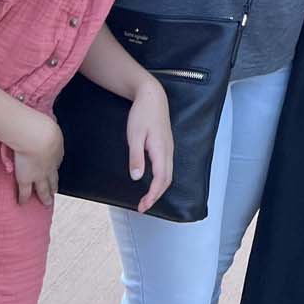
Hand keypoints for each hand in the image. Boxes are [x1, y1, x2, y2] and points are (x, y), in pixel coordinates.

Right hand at [12, 115, 63, 207]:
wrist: (39, 138)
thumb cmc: (43, 127)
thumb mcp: (49, 124)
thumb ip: (48, 124)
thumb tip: (49, 117)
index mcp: (57, 151)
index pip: (56, 161)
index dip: (54, 166)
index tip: (53, 169)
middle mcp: (51, 166)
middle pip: (53, 179)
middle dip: (54, 186)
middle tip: (55, 192)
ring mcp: (39, 175)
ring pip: (43, 190)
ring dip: (45, 197)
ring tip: (46, 203)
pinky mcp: (27, 180)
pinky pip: (25, 193)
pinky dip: (24, 199)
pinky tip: (23, 204)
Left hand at [126, 78, 173, 213]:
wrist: (152, 96)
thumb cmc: (142, 114)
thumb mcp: (134, 136)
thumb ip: (136, 157)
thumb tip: (137, 177)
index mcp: (161, 150)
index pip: (160, 179)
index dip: (152, 195)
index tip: (142, 207)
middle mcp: (168, 151)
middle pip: (167, 180)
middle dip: (156, 196)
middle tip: (142, 207)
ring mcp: (169, 148)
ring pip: (168, 174)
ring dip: (159, 189)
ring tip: (146, 198)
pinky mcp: (166, 145)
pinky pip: (166, 167)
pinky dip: (161, 179)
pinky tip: (152, 181)